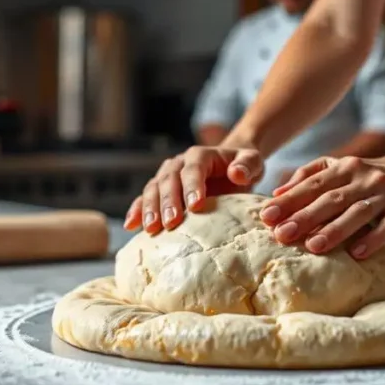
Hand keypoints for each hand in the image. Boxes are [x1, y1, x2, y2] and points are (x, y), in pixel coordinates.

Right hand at [124, 145, 264, 233]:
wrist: (231, 167)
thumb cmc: (243, 167)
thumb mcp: (253, 162)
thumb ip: (248, 165)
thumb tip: (236, 173)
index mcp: (200, 155)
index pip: (194, 169)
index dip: (193, 186)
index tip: (196, 206)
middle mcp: (179, 163)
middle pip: (169, 180)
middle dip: (169, 202)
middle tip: (171, 223)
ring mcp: (167, 176)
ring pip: (153, 189)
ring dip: (150, 209)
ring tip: (152, 229)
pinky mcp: (161, 191)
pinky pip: (145, 199)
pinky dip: (137, 210)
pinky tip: (131, 226)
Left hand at [259, 148, 384, 258]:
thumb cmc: (372, 174)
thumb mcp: (342, 167)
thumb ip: (310, 175)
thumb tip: (277, 192)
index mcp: (344, 168)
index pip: (312, 183)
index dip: (289, 199)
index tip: (266, 216)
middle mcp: (363, 178)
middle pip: (331, 198)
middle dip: (305, 216)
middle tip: (281, 235)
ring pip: (357, 212)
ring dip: (335, 229)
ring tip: (313, 246)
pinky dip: (374, 238)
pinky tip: (358, 253)